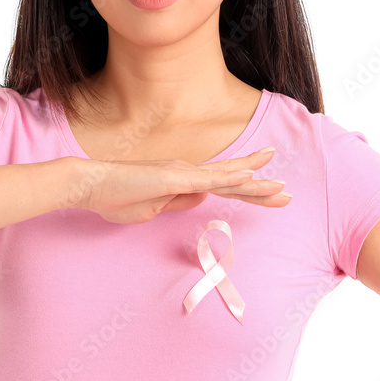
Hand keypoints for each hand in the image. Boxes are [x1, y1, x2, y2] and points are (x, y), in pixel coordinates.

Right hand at [78, 147, 289, 223]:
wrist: (90, 186)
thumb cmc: (117, 198)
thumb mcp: (154, 208)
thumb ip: (178, 203)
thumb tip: (201, 200)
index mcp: (184, 181)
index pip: (225, 187)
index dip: (250, 192)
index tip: (274, 197)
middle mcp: (188, 172)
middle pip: (232, 181)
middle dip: (262, 189)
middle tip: (288, 196)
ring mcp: (182, 173)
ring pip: (226, 178)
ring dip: (254, 183)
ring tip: (280, 188)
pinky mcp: (173, 177)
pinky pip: (207, 178)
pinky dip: (229, 177)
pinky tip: (248, 176)